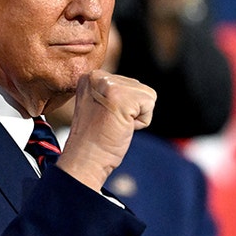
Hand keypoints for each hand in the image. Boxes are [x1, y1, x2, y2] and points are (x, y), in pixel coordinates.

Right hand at [56, 70, 154, 190]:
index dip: (124, 107)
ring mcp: (108, 84)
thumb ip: (112, 92)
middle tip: (110, 124)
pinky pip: (150, 103)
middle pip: (138, 87)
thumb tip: (133, 88)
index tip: (105, 119)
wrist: (86, 159)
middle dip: (131, 110)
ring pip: (146, 95)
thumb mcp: (99, 106)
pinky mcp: (121, 96)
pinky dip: (142, 121)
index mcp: (90, 77)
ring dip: (136, 116)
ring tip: (115, 125)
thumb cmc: (94, 140)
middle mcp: (97, 76)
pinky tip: (122, 127)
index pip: (127, 84)